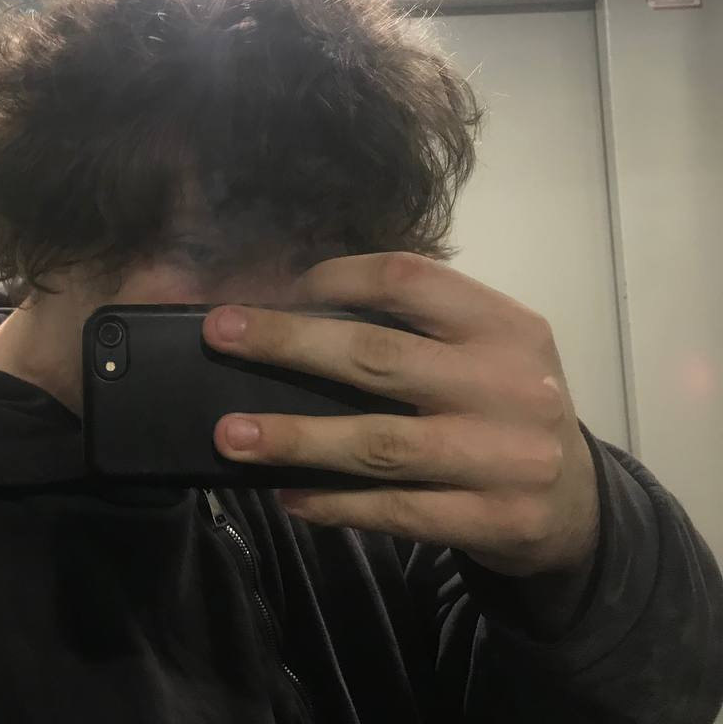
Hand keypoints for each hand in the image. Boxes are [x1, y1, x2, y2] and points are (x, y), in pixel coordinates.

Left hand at [205, 253, 599, 578]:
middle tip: (219, 334)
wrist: (578, 507)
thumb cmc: (503, 410)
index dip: (335, 277)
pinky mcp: (496, 521)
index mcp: (505, 325)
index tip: (276, 286)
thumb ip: (416, 330)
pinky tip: (287, 495)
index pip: (408, 279)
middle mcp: (509, 384)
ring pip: (379, 443)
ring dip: (295, 438)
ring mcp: (504, 458)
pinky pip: (396, 511)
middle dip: (287, 342)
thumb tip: (292, 311)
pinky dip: (334, 504)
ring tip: (230, 436)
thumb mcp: (487, 352)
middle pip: (378, 356)